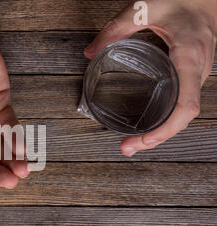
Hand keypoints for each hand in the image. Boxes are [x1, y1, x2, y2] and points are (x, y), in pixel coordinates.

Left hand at [84, 0, 216, 156]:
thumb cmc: (182, 0)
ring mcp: (198, 75)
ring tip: (134, 143)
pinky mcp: (192, 75)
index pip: (186, 105)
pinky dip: (166, 120)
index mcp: (189, 56)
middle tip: (127, 148)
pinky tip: (149, 126)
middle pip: (183, 117)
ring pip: (184, 114)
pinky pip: (183, 104)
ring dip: (161, 132)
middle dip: (158, 138)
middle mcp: (197, 71)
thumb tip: (90, 52)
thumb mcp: (145, 8)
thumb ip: (116, 28)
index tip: (144, 140)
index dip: (166, 129)